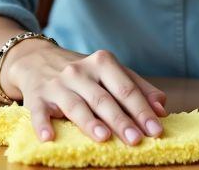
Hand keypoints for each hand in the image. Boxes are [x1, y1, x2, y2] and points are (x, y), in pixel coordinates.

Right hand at [2, 41, 167, 144]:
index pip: (126, 89)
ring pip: (76, 105)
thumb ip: (138, 88)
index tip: (156, 130)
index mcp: (102, 62)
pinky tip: (49, 137)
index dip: (142, 110)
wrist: (36, 58)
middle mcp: (80, 71)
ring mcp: (57, 84)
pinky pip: (39, 111)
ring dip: (90, 122)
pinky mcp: (36, 96)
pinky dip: (43, 124)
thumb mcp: (110, 72)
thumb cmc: (83, 72)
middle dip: (121, 120)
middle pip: (104, 99)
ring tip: (104, 137)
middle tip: (136, 140)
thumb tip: (162, 108)